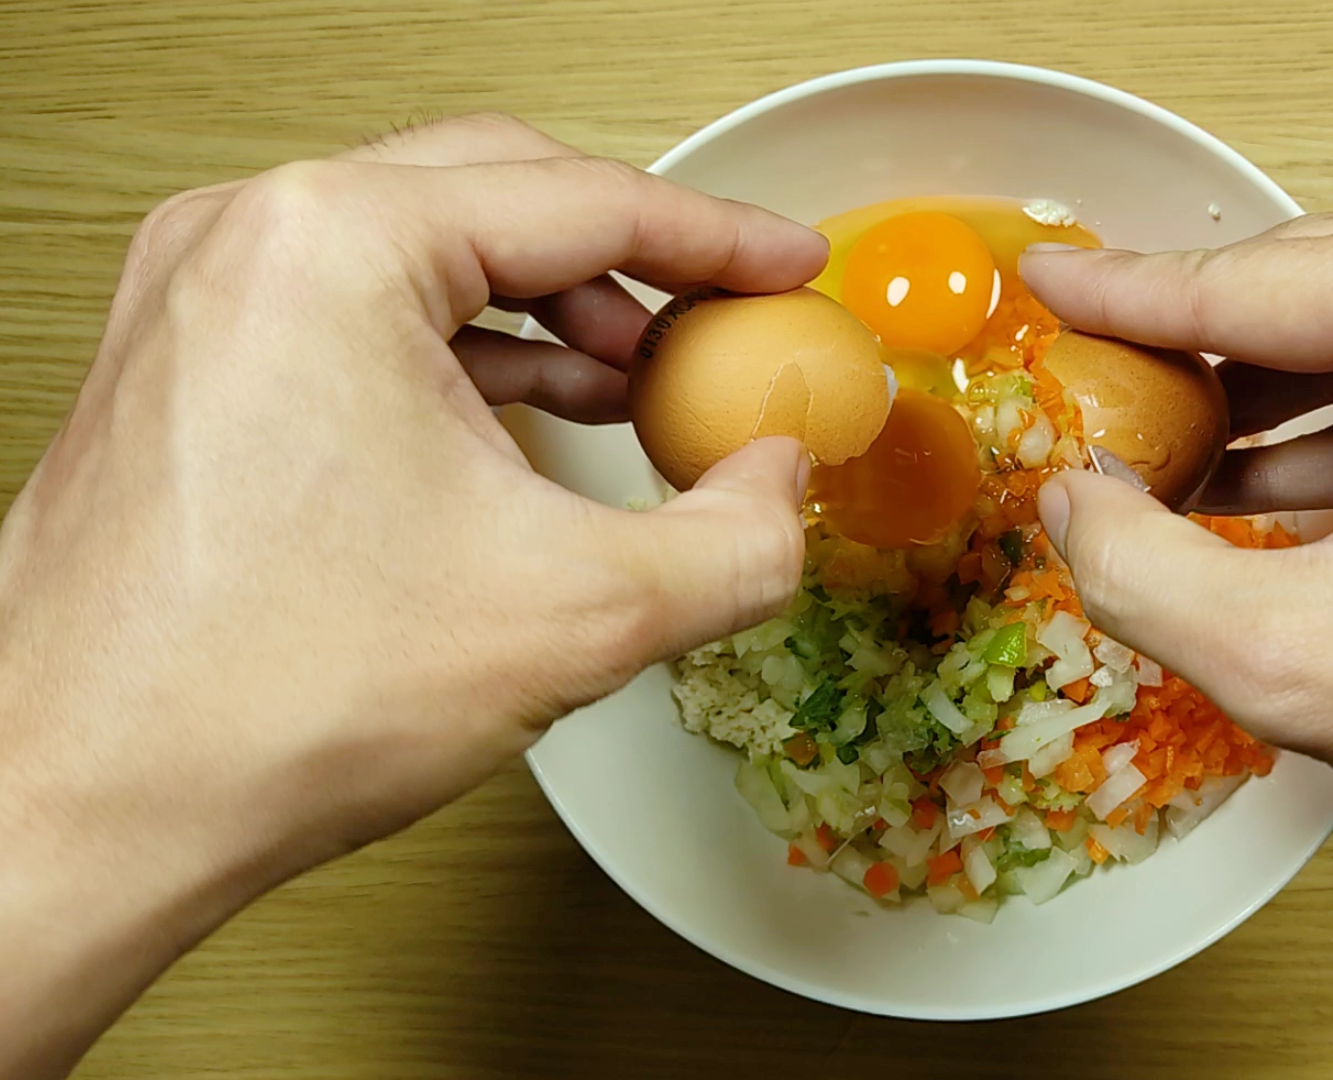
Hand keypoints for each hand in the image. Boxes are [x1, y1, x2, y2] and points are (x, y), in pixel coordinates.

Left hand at [0, 114, 821, 1077]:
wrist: (85, 807)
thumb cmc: (260, 699)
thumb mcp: (579, 614)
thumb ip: (734, 538)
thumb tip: (779, 488)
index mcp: (337, 245)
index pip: (583, 200)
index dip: (718, 239)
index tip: (785, 267)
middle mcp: (251, 243)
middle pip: (501, 194)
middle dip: (634, 263)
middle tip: (724, 323)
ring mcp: (206, 302)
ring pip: (429, 254)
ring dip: (554, 312)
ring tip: (645, 387)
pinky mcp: (190, 370)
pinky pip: (363, 317)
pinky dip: (470, 355)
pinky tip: (536, 423)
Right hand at [1021, 200, 1332, 1078]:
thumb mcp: (1303, 656)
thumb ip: (1139, 569)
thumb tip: (1074, 503)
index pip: (1260, 280)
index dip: (1130, 298)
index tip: (1055, 290)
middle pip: (1330, 298)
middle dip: (1210, 366)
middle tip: (1104, 404)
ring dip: (1287, 410)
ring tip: (1179, 468)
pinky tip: (1290, 493)